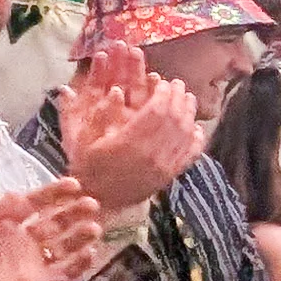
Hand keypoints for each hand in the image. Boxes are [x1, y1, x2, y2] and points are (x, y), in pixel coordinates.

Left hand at [0, 182, 104, 280]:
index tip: (74, 184)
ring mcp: (33, 264)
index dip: (55, 194)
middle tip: (91, 204)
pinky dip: (79, 265)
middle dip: (75, 212)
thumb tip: (21, 196)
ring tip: (93, 227)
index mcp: (6, 225)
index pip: (37, 204)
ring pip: (65, 246)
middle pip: (57, 223)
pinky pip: (64, 273)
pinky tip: (89, 254)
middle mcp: (25, 242)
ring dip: (81, 236)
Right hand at [59, 45, 205, 214]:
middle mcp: (151, 154)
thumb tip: (116, 90)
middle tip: (179, 85)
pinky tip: (196, 127)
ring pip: (185, 135)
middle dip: (179, 98)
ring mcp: (163, 167)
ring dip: (190, 114)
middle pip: (175, 119)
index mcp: (129, 142)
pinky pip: (189, 155)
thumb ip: (101, 114)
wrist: (98, 199)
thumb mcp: (84, 138)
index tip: (165, 82)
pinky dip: (196, 139)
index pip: (156, 111)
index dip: (164, 93)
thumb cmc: (88, 166)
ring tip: (188, 98)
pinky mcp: (169, 176)